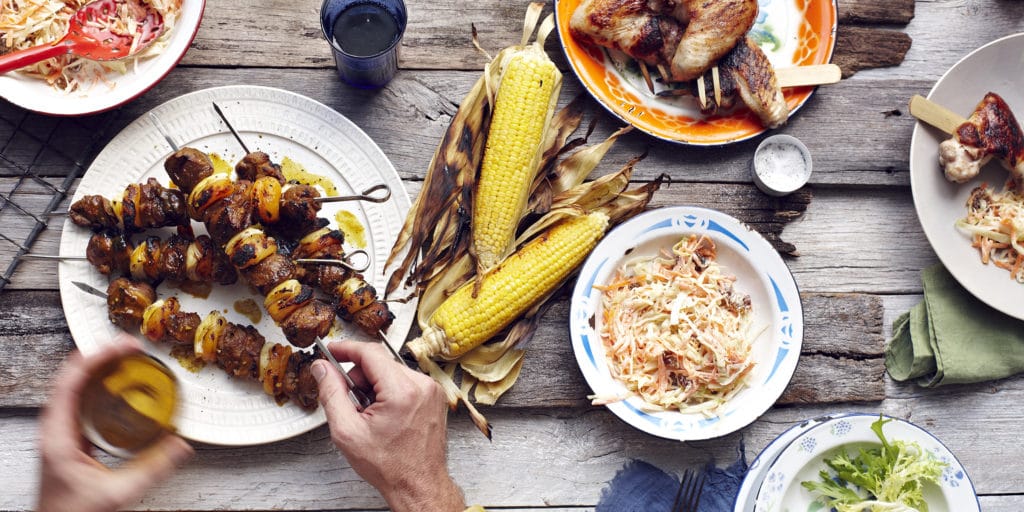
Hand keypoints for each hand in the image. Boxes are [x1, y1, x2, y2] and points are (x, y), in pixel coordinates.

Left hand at [37, 335, 193, 511]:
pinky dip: (100, 387)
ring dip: (100, 369)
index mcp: (57, 436)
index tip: (122, 347)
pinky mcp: (69, 438)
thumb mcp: (117, 493)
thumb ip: (152, 469)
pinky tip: (119, 387)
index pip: (71, 383)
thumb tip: (180, 445)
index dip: (96, 359)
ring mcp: (59, 432)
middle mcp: (53, 429)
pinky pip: (81, 401)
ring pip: (75, 387)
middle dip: (102, 357)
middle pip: (72, 378)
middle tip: (130, 346)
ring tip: (126, 358)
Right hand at [312, 341, 465, 511]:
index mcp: (402, 391)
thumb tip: (322, 368)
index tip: (332, 351)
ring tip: (372, 416)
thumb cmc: (389, 465)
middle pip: (380, 362)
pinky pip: (406, 381)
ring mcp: (431, 390)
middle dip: (360, 378)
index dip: (346, 349)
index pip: (370, 352)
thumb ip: (331, 393)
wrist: (418, 484)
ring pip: (392, 372)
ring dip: (375, 387)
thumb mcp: (347, 431)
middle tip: (353, 404)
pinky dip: (390, 392)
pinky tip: (386, 415)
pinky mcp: (434, 396)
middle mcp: (422, 385)